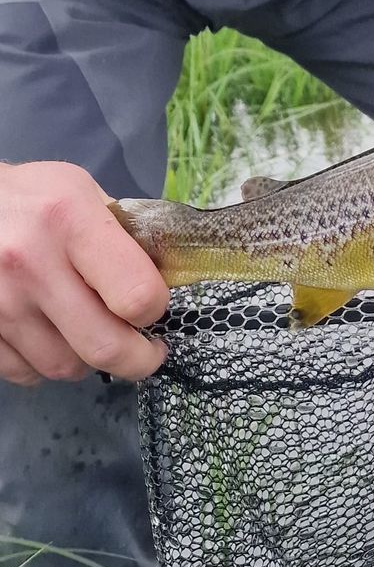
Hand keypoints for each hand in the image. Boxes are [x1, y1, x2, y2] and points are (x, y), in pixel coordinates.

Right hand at [0, 163, 169, 386]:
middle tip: (146, 352)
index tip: (154, 308)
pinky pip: (27, 373)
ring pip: (65, 367)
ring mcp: (0, 302)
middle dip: (138, 359)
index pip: (136, 295)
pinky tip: (50, 336)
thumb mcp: (82, 192)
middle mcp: (30, 263)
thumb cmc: (31, 198)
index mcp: (69, 220)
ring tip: (89, 332)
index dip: (155, 309)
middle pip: (105, 348)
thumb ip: (124, 236)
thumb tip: (165, 282)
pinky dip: (45, 364)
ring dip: (87, 360)